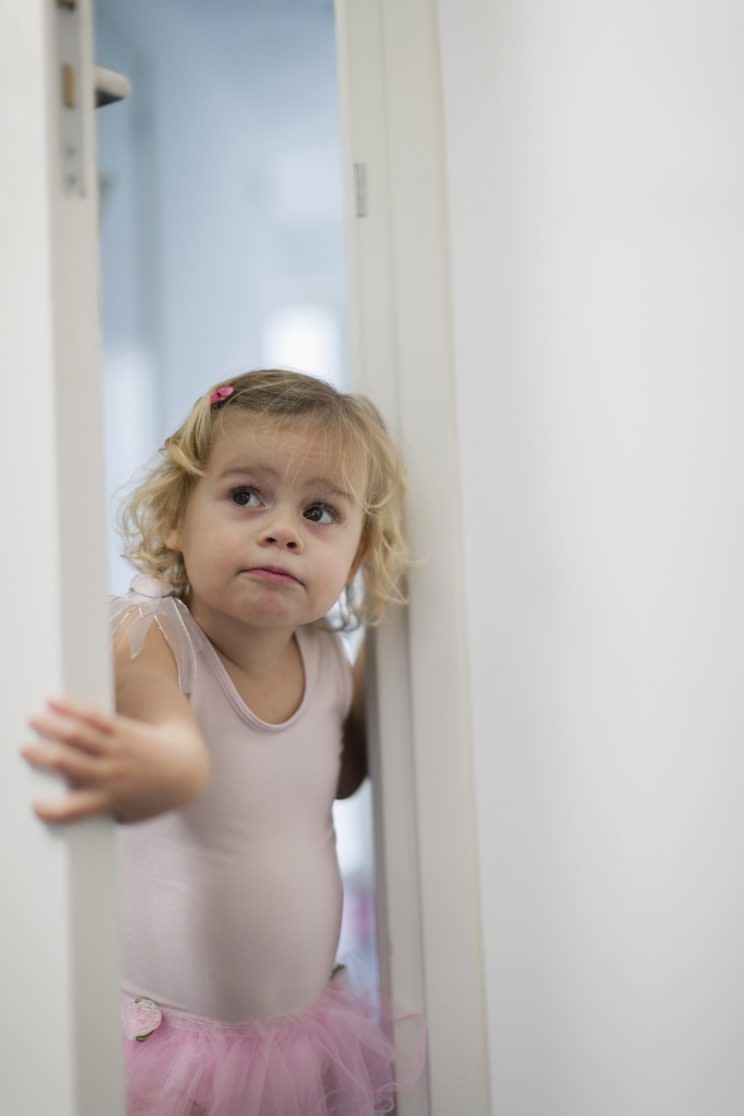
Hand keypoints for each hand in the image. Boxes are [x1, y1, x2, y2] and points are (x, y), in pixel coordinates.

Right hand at [21, 696, 208, 823]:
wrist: (185, 771)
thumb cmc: (150, 797)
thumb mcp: (126, 815)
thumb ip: (99, 813)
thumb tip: (66, 808)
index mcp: (109, 800)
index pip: (76, 809)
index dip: (54, 810)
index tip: (34, 805)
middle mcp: (112, 774)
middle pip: (71, 763)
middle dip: (43, 755)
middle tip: (23, 749)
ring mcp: (119, 750)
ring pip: (80, 736)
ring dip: (53, 726)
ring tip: (33, 719)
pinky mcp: (125, 729)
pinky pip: (96, 717)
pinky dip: (73, 708)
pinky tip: (56, 701)